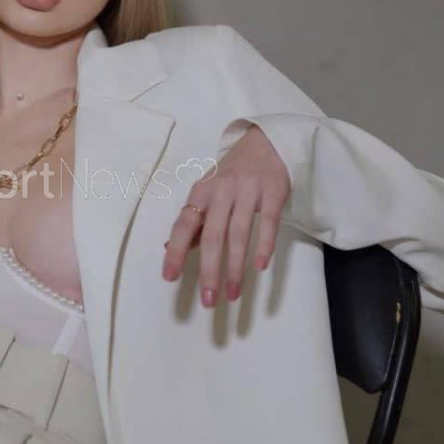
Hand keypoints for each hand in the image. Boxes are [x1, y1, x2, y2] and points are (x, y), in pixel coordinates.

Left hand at [162, 124, 289, 306]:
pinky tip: (260, 267)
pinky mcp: (273, 192)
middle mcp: (222, 191)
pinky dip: (264, 245)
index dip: (176, 251)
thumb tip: (170, 249)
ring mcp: (248, 191)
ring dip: (235, 267)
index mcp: (201, 192)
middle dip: (210, 270)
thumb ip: (194, 222)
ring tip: (233, 294)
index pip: (184, 225)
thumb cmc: (232, 175)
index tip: (169, 277)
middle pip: (213, 236)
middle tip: (209, 301)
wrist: (267, 143)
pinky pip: (268, 222)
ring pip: (239, 233)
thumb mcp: (208, 192)